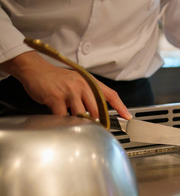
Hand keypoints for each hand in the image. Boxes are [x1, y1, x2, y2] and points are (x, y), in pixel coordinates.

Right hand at [0, 51, 131, 118]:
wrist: (36, 70)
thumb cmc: (58, 78)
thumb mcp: (78, 81)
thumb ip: (89, 94)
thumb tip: (98, 111)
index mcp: (90, 82)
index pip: (110, 95)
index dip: (120, 107)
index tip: (127, 116)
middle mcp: (82, 85)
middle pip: (97, 110)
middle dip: (95, 120)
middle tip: (90, 124)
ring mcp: (69, 91)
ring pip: (82, 114)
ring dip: (78, 120)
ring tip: (72, 118)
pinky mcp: (56, 98)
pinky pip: (64, 116)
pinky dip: (63, 120)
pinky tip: (60, 116)